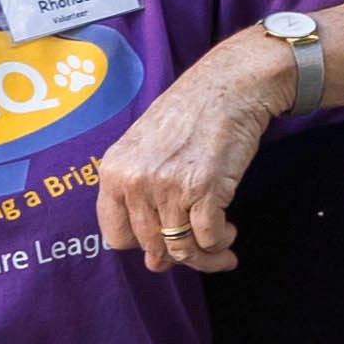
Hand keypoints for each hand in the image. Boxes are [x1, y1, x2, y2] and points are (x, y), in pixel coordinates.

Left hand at [87, 41, 294, 267]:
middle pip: (151, 247)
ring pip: (181, 248)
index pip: (117, 237)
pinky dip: (221, 244)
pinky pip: (208, 238)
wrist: (230, 84)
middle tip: (199, 247)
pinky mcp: (204, 188)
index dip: (144, 245)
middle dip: (178, 254)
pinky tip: (230, 233)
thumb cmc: (192, 113)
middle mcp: (135, 181)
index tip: (165, 239)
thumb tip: (156, 259)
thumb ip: (142, 197)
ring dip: (205, 256)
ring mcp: (168, 186)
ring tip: (222, 247)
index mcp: (114, 172)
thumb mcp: (147, 148)